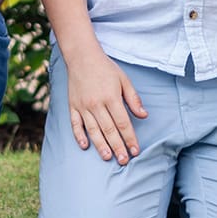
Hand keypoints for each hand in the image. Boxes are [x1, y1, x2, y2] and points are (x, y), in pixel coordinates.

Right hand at [62, 48, 146, 163]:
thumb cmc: (105, 68)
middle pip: (109, 130)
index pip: (123, 123)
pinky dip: (79, 136)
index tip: (135, 150)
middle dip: (118, 147)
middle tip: (124, 161)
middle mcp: (96, 104)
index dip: (130, 138)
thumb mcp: (124, 80)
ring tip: (108, 158)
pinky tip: (85, 146)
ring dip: (101, 146)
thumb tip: (144, 116)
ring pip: (93, 130)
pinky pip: (75, 124)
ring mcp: (83, 106)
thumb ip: (133, 99)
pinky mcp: (73, 106)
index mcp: (111, 97)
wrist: (82, 57)